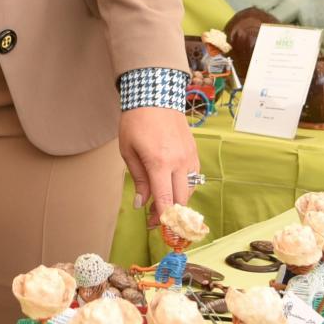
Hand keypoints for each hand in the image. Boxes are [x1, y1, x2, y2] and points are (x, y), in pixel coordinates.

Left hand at [118, 106, 198, 230]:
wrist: (155, 96)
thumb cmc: (136, 122)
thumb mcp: (128, 151)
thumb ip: (138, 179)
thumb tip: (142, 204)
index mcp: (159, 163)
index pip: (165, 200)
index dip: (161, 218)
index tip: (155, 227)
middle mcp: (179, 162)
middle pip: (181, 200)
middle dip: (170, 214)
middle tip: (156, 220)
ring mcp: (190, 157)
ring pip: (190, 191)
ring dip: (178, 202)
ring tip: (162, 204)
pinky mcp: (195, 153)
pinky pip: (194, 178)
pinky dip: (185, 188)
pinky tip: (173, 188)